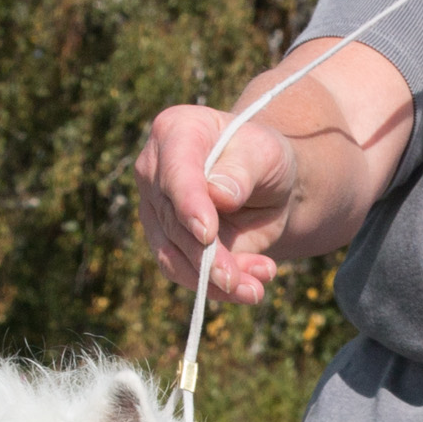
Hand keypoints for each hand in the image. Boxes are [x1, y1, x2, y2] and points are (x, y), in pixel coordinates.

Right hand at [135, 105, 293, 303]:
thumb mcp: (267, 153)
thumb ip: (243, 169)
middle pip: (172, 220)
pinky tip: (253, 287)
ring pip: (174, 255)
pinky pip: (185, 273)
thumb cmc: (264, 158)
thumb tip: (219, 195)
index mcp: (175, 132)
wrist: (267, 185)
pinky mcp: (169, 244)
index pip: (176, 171)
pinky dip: (219, 288)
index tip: (207, 232)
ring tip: (255, 289)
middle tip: (236, 280)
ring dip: (213, 280)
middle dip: (206, 256)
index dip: (189, 202)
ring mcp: (157, 211)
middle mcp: (155, 172)